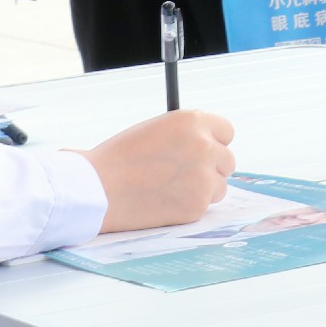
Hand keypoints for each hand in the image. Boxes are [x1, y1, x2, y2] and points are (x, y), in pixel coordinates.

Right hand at [82, 109, 236, 232]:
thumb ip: (185, 135)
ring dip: (202, 189)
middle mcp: (204, 145)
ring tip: (169, 188)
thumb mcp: (155, 129)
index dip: (214, 142)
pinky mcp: (197, 205)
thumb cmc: (118, 158)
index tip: (205, 151)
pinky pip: (204, 206)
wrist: (98, 189)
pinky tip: (164, 201)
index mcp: (192, 120)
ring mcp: (204, 177)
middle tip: (186, 174)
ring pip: (219, 186)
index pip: (226, 131)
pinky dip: (189, 206)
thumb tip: (207, 144)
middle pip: (227, 160)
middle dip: (211, 168)